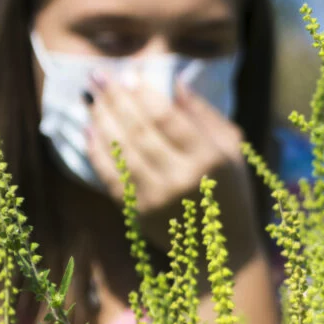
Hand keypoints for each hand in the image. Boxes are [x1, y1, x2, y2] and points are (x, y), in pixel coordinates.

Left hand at [86, 72, 260, 266]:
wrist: (223, 249)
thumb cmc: (231, 190)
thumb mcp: (232, 149)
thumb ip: (205, 115)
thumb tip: (174, 83)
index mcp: (209, 159)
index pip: (167, 118)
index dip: (145, 94)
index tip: (130, 74)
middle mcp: (181, 178)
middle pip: (139, 130)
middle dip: (117, 100)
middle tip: (99, 76)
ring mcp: (157, 197)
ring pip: (120, 150)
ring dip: (102, 120)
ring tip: (92, 98)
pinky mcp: (139, 212)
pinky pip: (110, 175)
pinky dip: (97, 151)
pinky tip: (91, 130)